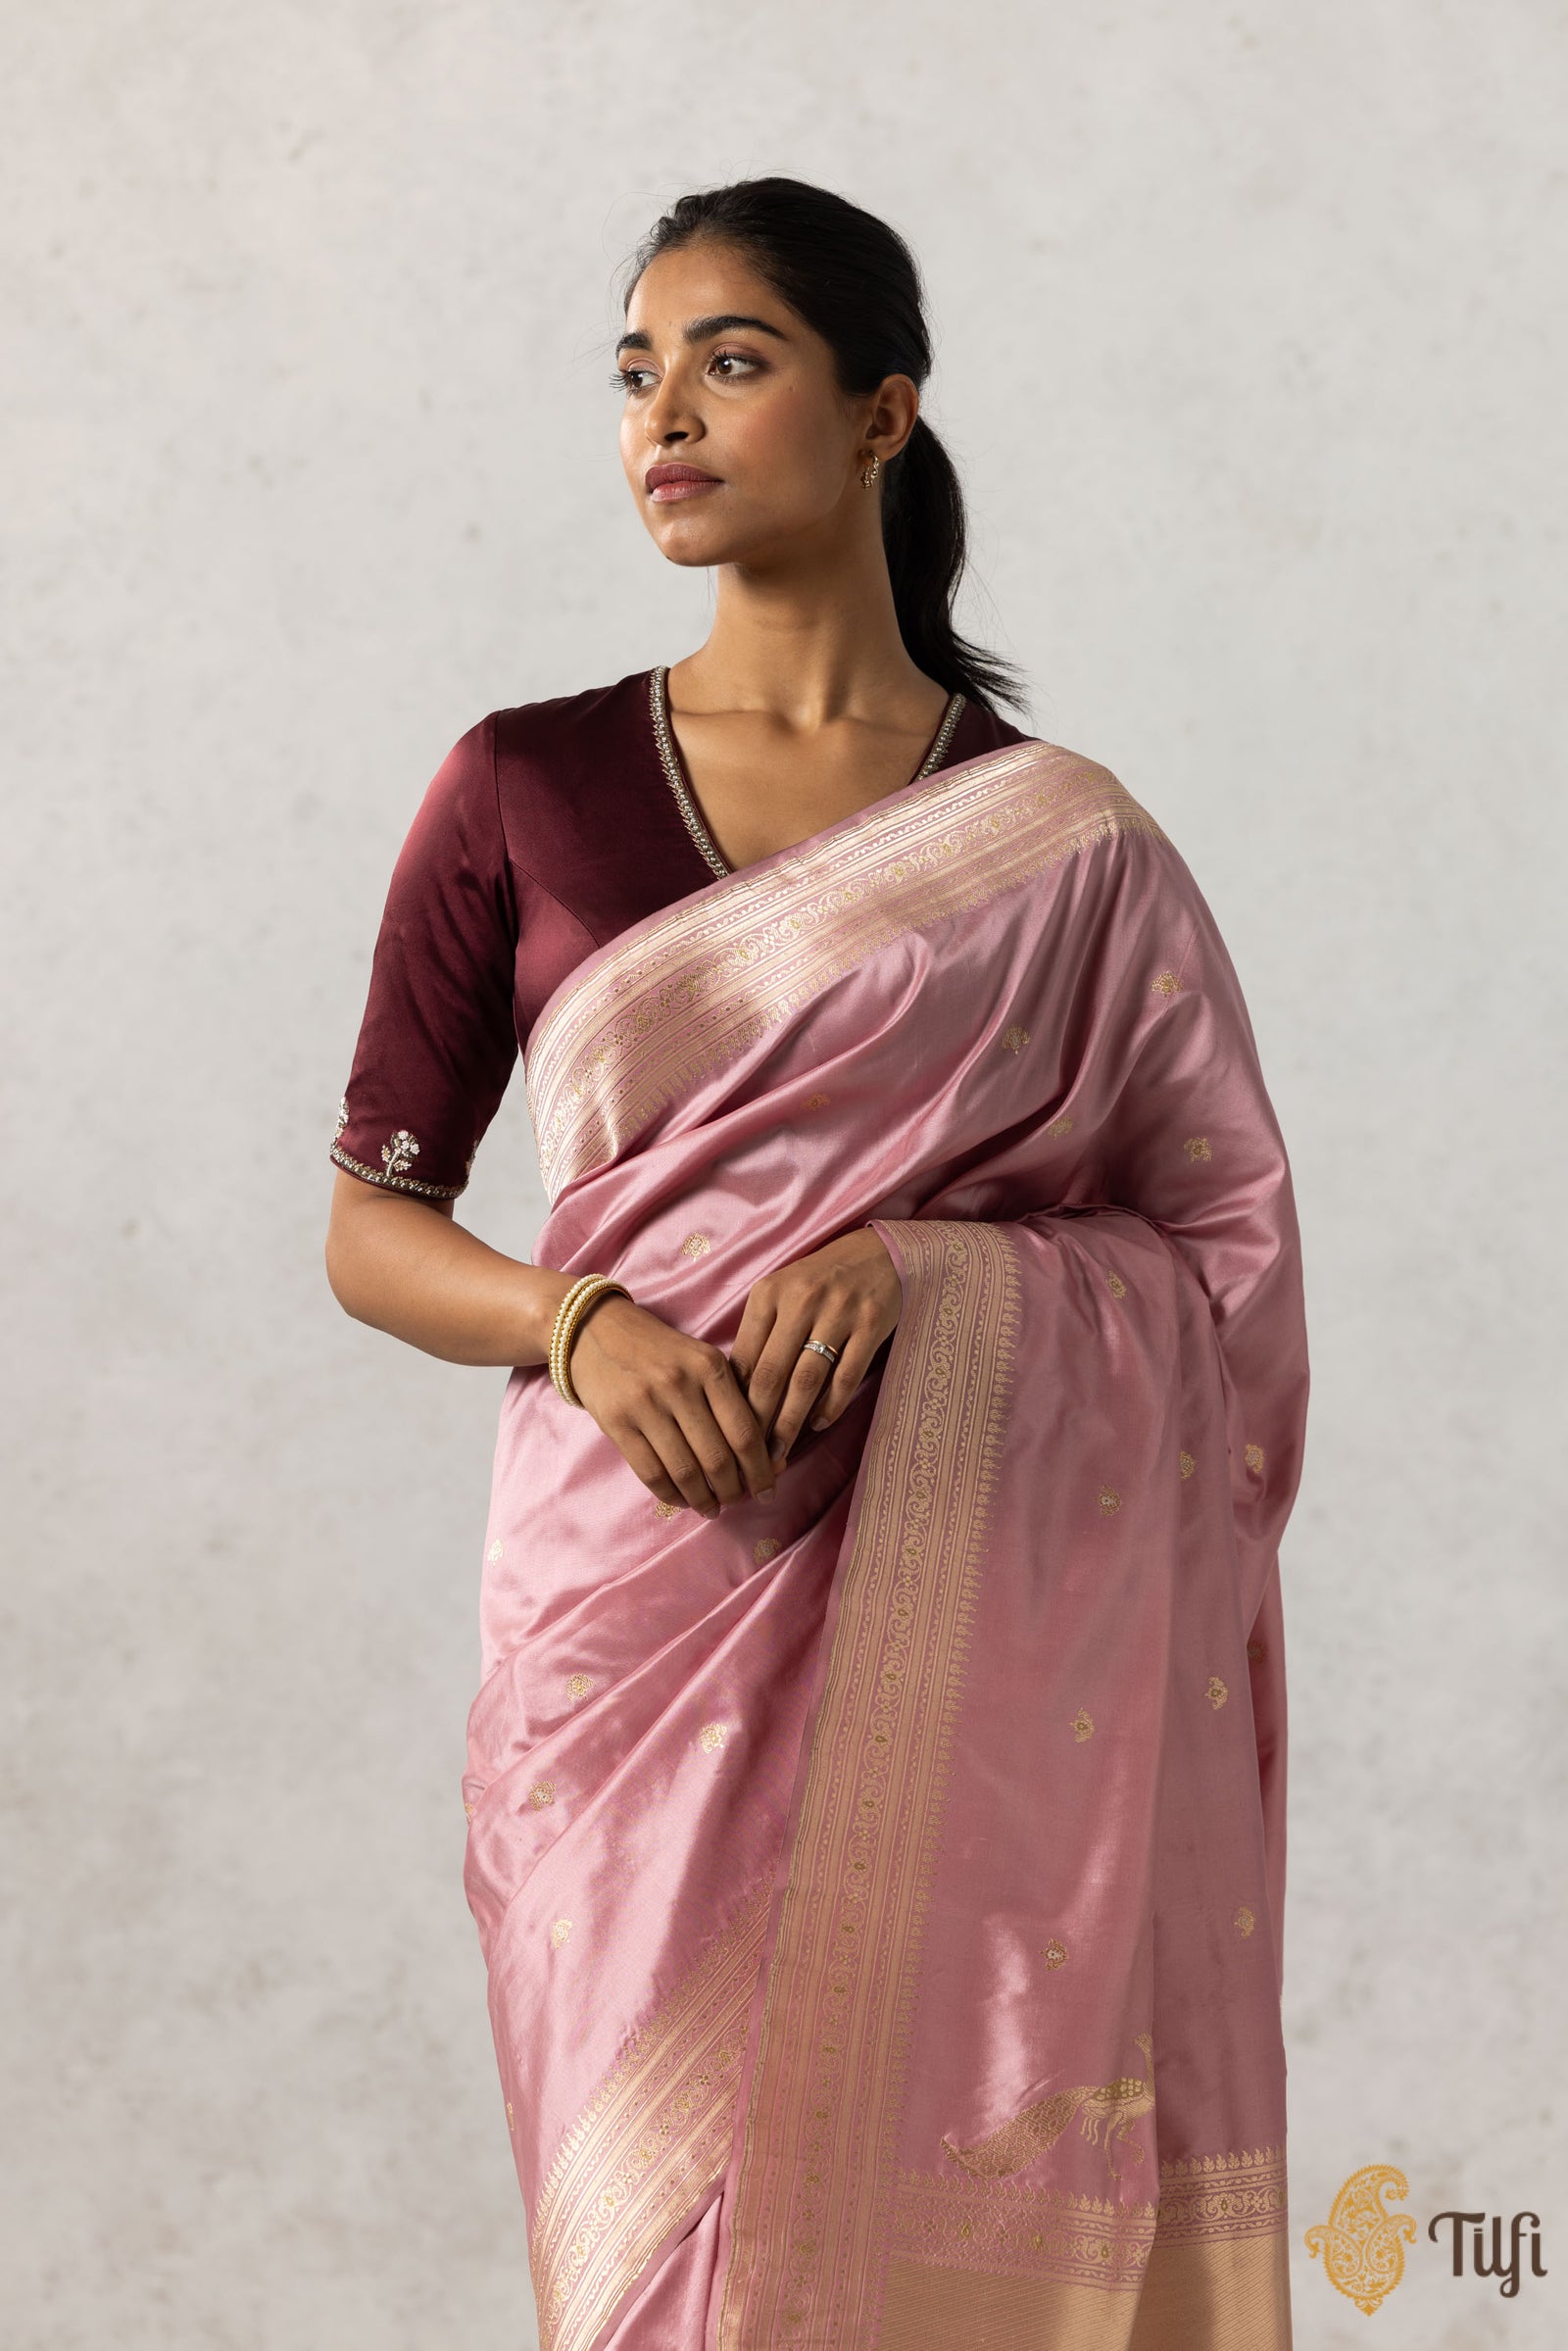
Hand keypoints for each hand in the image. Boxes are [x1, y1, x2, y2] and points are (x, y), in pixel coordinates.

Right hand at [568, 1293, 775, 1517]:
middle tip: (737, 1501)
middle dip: (733, 1491)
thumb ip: (732, 1400)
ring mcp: (645, 1404)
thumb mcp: (702, 1359)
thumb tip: (766, 1457)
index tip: (767, 1491)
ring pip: (685, 1472)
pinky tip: (681, 1500)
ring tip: (711, 1508)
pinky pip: (651, 1473)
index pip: (745, 1431)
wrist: (596, 1330)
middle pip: (718, 1458)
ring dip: (703, 1500)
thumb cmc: (661, 1351)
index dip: (760, 1470)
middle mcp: (679, 1384)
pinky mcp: (617, 1422)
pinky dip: (671, 1495)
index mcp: (709, 1366)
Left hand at [729, 1226, 902, 1470]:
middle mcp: (801, 1300)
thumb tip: (736, 1393)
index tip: (729, 1434)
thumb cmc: (820, 1280)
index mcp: (770, 1293)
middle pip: (772, 1373)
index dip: (735, 1402)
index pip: (744, 1356)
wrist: (879, 1253)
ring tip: (781, 1453)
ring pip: (807, 1380)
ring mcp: (839, 1312)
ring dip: (791, 1423)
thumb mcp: (782, 1293)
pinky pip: (846, 1376)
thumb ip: (760, 1334)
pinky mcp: (871, 1324)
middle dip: (760, 1422)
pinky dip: (830, 1405)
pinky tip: (817, 1423)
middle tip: (752, 1458)